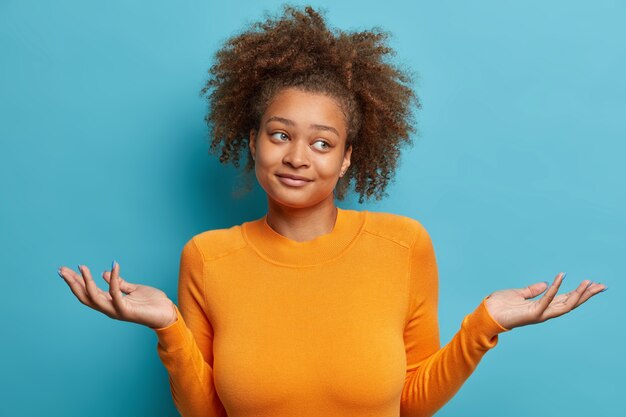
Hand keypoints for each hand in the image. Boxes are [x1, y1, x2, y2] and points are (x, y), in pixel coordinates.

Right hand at [58, 261, 177, 328]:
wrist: (167, 313)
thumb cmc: (152, 303)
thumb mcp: (134, 289)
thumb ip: (120, 283)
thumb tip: (105, 273)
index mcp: (110, 303)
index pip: (87, 292)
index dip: (76, 282)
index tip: (65, 270)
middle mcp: (109, 308)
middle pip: (85, 296)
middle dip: (73, 283)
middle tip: (62, 270)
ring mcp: (117, 311)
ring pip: (95, 298)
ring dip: (87, 282)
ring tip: (82, 267)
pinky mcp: (127, 311)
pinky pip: (116, 294)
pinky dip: (113, 281)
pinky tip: (114, 267)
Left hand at [484, 272, 606, 329]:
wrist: (486, 314)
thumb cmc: (500, 305)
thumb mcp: (518, 294)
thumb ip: (532, 290)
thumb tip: (545, 283)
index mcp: (542, 306)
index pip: (565, 299)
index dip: (579, 292)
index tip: (593, 284)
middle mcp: (544, 312)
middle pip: (570, 303)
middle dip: (586, 295)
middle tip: (602, 286)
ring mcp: (539, 314)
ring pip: (564, 305)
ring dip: (578, 294)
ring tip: (589, 283)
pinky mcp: (532, 314)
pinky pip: (546, 300)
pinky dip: (554, 289)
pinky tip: (561, 277)